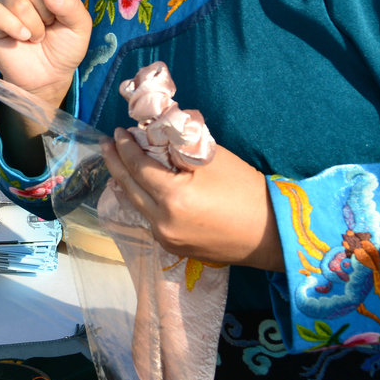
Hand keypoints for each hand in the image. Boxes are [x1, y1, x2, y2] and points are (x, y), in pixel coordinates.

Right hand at [0, 0, 87, 98]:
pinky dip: (12, 26)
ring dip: (32, 25)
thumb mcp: (80, 28)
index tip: (61, 7)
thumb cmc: (64, 49)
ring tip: (35, 38)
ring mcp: (5, 3)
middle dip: (46, 11)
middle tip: (48, 27)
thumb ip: (72, 6)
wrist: (48, 78)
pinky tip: (22, 37)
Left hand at [99, 134, 281, 269]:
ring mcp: (167, 238)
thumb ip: (179, 147)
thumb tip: (155, 132)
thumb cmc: (245, 190)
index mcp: (172, 198)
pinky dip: (142, 200)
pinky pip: (150, 219)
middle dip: (116, 164)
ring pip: (137, 205)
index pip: (138, 167)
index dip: (126, 147)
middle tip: (107, 144)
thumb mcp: (211, 159)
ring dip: (127, 183)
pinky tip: (139, 188)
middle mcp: (163, 222)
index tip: (119, 132)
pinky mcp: (175, 247)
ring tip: (118, 163)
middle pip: (130, 188)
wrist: (271, 232)